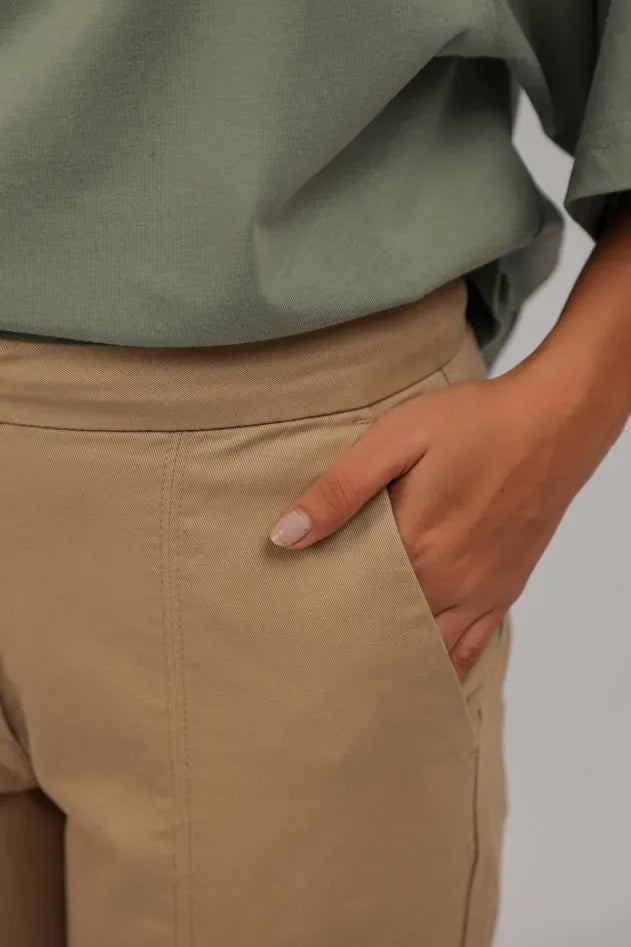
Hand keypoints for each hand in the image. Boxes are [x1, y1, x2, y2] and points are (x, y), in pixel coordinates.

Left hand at [268, 365, 610, 680]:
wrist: (553, 424)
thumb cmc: (474, 423)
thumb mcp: (396, 438)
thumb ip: (341, 489)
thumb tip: (286, 536)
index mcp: (412, 546)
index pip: (349, 599)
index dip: (318, 608)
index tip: (290, 617)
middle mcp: (446, 583)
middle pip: (383, 630)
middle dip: (349, 639)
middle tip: (314, 648)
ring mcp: (478, 594)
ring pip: (426, 651)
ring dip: (393, 661)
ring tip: (358, 670)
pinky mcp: (502, 592)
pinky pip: (471, 649)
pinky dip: (443, 667)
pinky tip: (421, 672)